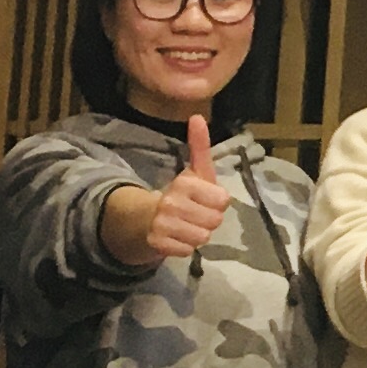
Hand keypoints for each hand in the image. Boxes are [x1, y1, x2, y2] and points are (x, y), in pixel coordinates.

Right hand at [138, 115, 230, 263]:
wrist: (143, 219)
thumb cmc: (180, 195)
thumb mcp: (193, 171)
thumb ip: (199, 146)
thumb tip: (197, 116)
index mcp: (184, 183)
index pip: (223, 200)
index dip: (217, 202)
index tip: (204, 198)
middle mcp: (171, 203)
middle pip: (215, 220)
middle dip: (209, 219)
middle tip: (195, 214)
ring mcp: (162, 225)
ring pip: (203, 237)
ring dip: (198, 234)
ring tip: (186, 226)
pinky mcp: (156, 244)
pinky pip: (188, 251)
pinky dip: (185, 247)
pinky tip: (176, 237)